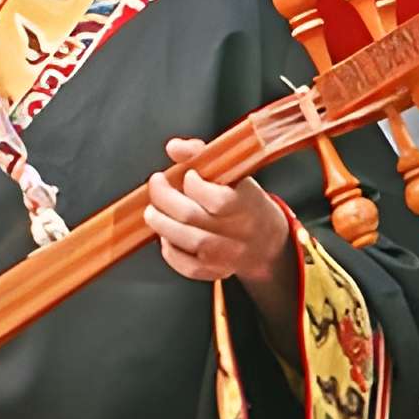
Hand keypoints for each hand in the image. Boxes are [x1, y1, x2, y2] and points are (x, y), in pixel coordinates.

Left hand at [147, 135, 299, 339]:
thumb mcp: (232, 173)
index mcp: (247, 202)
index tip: (186, 174)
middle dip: (165, 199)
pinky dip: (170, 251)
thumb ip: (202, 154)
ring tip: (152, 211)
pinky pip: (188, 266)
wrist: (266, 240)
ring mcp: (229, 254)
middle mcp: (239, 230)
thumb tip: (173, 147)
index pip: (218, 199)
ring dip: (162, 224)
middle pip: (193, 218)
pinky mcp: (217, 271)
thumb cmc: (243, 200)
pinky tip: (165, 236)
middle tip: (156, 184)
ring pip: (188, 242)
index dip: (194, 185)